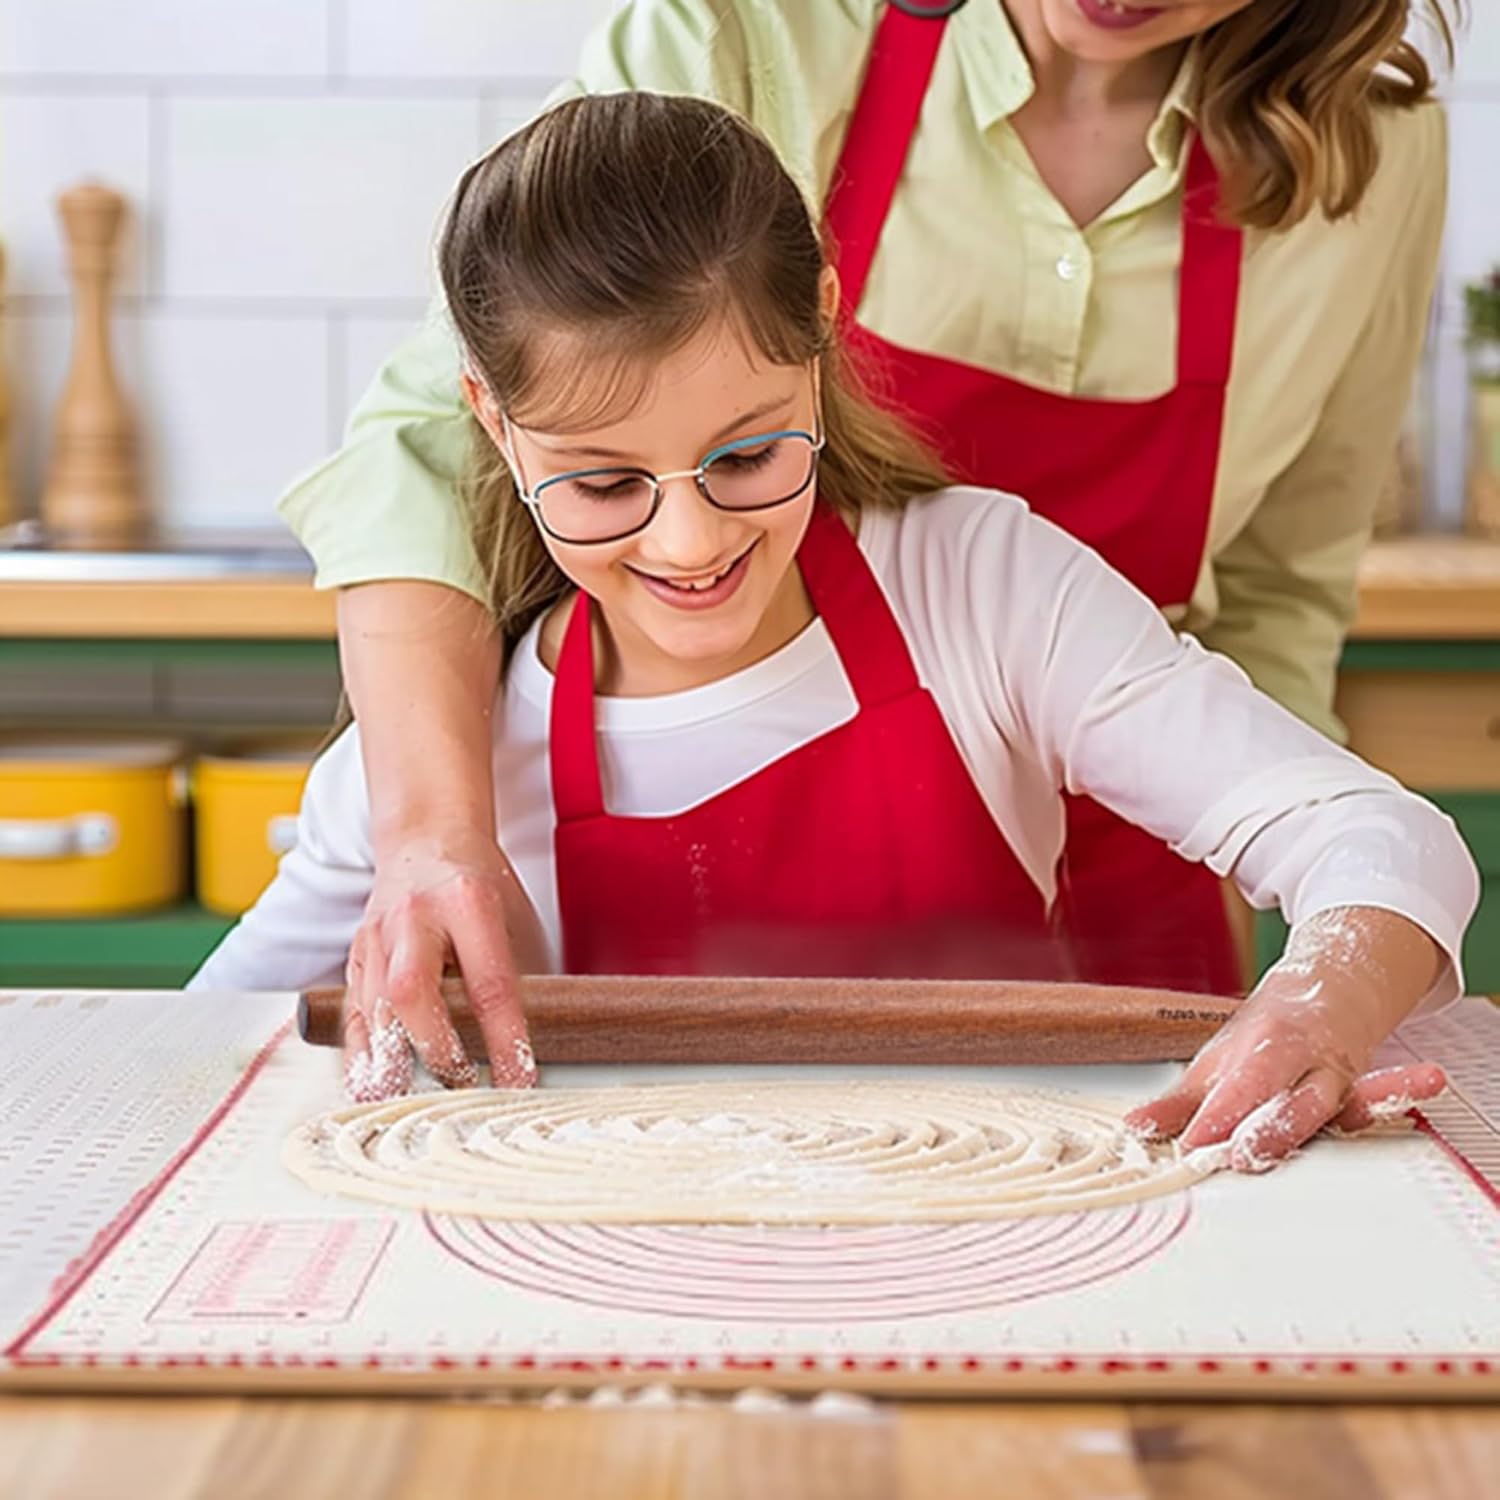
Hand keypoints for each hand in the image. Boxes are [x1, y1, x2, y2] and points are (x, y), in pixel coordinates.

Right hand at [341, 825, 546, 1101]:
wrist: (425, 840)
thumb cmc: (478, 885)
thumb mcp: (511, 917)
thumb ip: (519, 973)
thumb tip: (535, 1044)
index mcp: (468, 902)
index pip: (488, 982)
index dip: (504, 1038)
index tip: (519, 1080)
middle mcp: (414, 918)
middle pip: (412, 992)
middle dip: (436, 1049)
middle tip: (462, 1086)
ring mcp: (377, 936)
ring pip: (373, 1008)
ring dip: (393, 1064)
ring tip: (412, 1104)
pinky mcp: (355, 956)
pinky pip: (352, 1013)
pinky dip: (361, 1056)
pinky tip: (372, 1087)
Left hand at [1125, 907, 1448, 1172]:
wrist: (1321, 997)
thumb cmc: (1261, 1040)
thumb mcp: (1214, 1063)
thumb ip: (1179, 1103)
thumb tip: (1139, 1130)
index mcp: (1260, 1048)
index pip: (1238, 1086)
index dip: (1216, 1116)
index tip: (1192, 1143)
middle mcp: (1300, 1060)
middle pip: (1281, 1097)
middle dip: (1262, 1128)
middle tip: (1238, 1156)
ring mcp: (1335, 1076)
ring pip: (1329, 1101)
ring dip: (1310, 1123)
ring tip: (1283, 1150)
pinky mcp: (1361, 1092)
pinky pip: (1385, 1093)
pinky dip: (1405, 1087)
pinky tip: (1429, 1080)